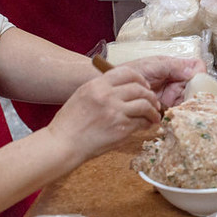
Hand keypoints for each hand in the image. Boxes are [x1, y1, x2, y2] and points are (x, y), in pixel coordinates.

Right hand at [46, 68, 162, 164]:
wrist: (63, 144)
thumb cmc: (70, 123)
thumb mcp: (82, 96)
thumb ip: (102, 89)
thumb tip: (123, 88)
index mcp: (96, 85)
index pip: (127, 72)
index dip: (140, 79)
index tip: (145, 86)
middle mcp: (107, 95)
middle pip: (139, 88)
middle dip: (150, 96)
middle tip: (154, 103)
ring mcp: (115, 111)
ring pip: (144, 105)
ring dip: (153, 111)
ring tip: (154, 116)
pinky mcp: (121, 128)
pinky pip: (141, 122)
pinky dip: (146, 124)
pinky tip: (146, 126)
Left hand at [120, 56, 206, 107]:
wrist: (117, 90)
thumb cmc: (131, 73)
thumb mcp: (151, 66)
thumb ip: (172, 67)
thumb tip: (193, 71)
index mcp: (176, 67)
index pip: (197, 67)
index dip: (200, 73)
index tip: (197, 82)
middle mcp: (178, 80)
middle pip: (197, 86)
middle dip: (194, 93)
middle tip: (187, 98)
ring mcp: (174, 95)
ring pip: (190, 100)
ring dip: (187, 104)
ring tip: (177, 107)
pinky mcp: (168, 108)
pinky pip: (180, 111)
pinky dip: (179, 113)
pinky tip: (173, 113)